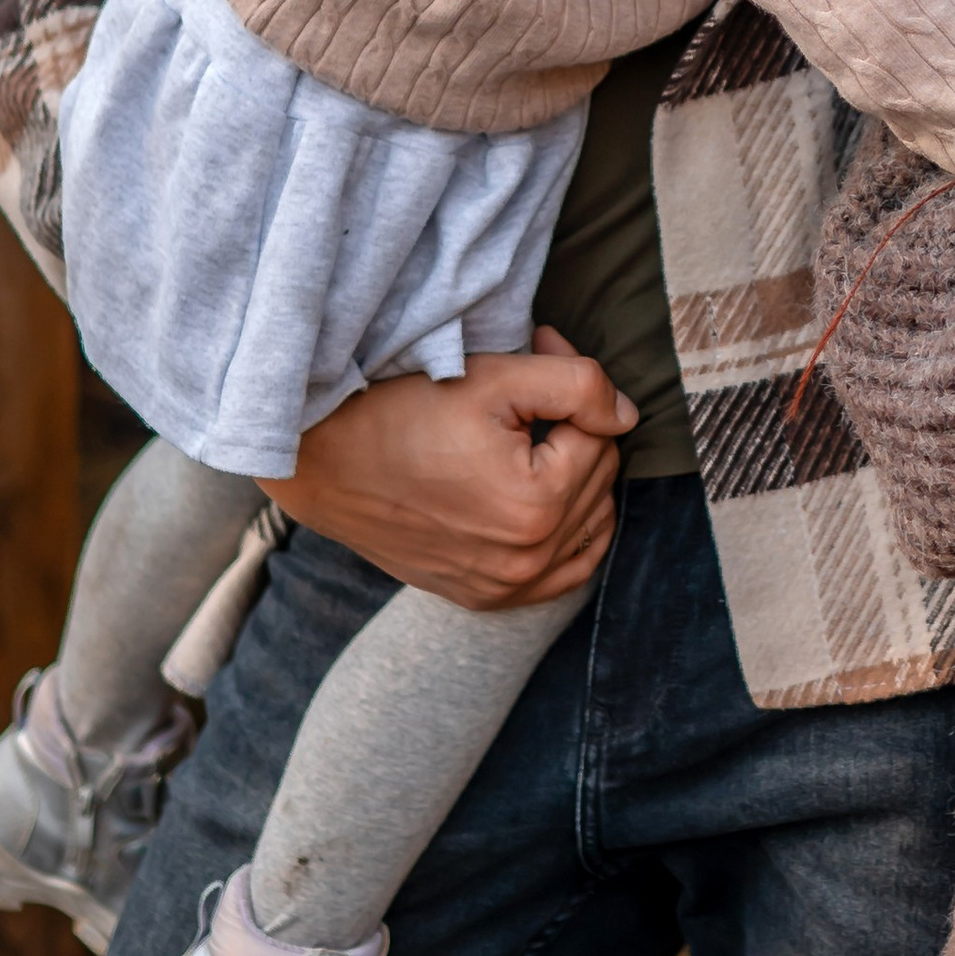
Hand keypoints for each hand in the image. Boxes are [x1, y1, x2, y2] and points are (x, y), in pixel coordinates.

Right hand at [264, 327, 632, 611]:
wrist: (327, 463)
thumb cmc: (405, 411)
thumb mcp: (496, 378)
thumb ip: (579, 386)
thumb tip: (627, 416)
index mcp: (537, 503)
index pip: (602, 433)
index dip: (572, 388)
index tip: (534, 358)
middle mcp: (528, 558)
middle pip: (599, 479)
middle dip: (577, 432)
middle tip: (526, 397)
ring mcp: (506, 587)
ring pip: (590, 524)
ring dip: (577, 482)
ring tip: (532, 445)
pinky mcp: (486, 597)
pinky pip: (564, 574)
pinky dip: (570, 538)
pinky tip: (548, 502)